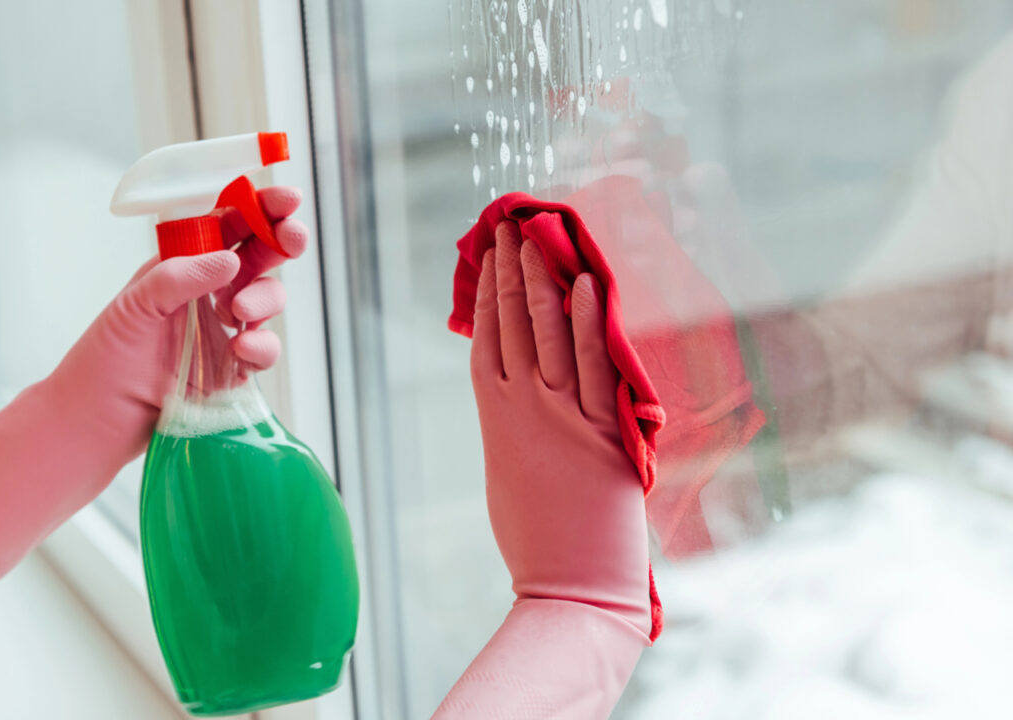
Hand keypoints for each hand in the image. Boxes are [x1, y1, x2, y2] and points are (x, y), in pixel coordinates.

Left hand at [48, 185, 307, 462]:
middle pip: (261, 255)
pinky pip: (264, 349)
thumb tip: (230, 259)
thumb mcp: (135, 305)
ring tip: (240, 310)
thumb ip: (180, 277)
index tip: (285, 199)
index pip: (229, 225)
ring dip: (266, 297)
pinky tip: (242, 350)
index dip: (259, 208)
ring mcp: (225, 329)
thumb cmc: (106, 357)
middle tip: (291, 238)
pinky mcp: (234, 369)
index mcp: (184, 264)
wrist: (99, 418)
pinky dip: (262, 346)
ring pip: (269, 299)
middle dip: (283, 240)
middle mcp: (210, 291)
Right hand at [471, 222, 651, 632]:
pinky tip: (584, 283)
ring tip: (536, 235)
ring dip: (540, 279)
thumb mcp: (510, 472)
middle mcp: (525, 407)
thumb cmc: (539, 541)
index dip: (486, 292)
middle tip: (507, 224)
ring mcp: (563, 416)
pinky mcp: (602, 432)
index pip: (486, 338)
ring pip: (546, 332)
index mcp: (498, 418)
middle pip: (512, 323)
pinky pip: (595, 365)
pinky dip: (589, 322)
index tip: (487, 254)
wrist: (571, 588)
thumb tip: (519, 396)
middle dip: (509, 268)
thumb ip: (514, 427)